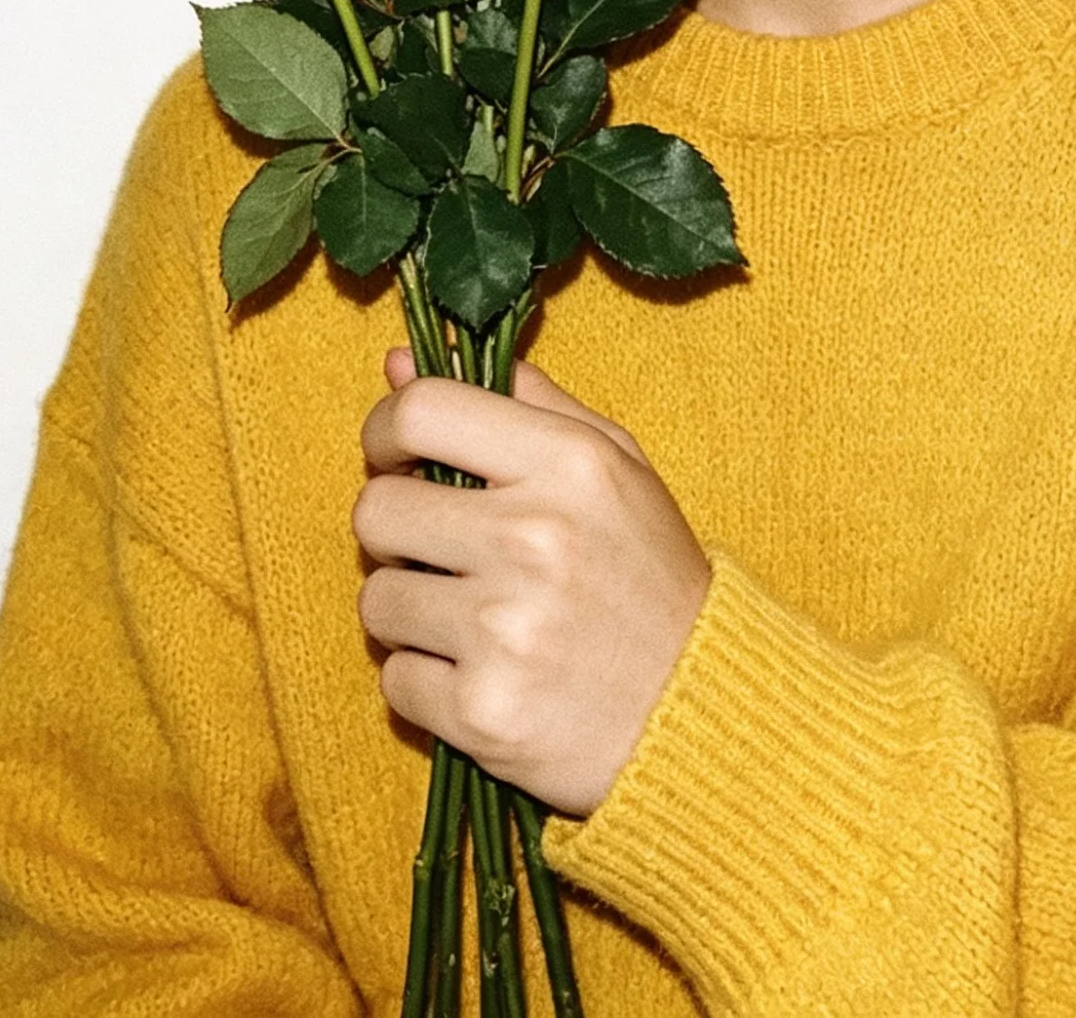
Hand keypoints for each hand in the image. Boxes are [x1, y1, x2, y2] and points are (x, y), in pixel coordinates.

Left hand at [352, 348, 712, 816]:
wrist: (697, 708)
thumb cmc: (645, 573)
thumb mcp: (611, 462)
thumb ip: (518, 400)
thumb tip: (397, 363)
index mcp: (568, 463)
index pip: (421, 412)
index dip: (385, 431)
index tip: (397, 458)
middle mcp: (533, 538)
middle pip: (377, 510)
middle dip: (398, 531)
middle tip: (445, 551)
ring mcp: (505, 629)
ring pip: (377, 600)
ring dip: (411, 611)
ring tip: (473, 619)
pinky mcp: (482, 711)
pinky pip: (393, 679)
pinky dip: (426, 681)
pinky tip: (483, 674)